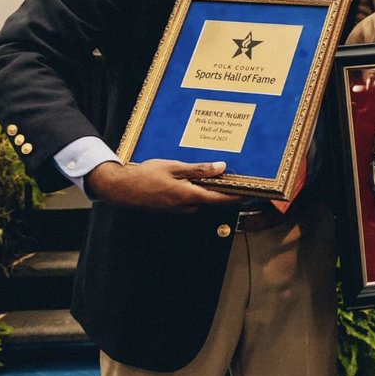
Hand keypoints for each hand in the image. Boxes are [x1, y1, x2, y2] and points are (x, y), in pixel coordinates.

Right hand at [86, 159, 240, 212]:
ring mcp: (180, 208)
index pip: (221, 198)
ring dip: (209, 186)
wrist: (122, 189)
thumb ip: (198, 169)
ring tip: (214, 169)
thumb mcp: (173, 167)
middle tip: (235, 172)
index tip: (253, 191)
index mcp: (189, 196)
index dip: (238, 195)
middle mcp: (187, 206)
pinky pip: (191, 197)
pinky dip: (197, 188)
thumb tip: (221, 168)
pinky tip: (194, 176)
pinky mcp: (174, 207)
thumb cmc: (145, 176)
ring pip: (202, 197)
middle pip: (213, 198)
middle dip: (224, 187)